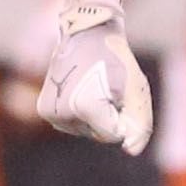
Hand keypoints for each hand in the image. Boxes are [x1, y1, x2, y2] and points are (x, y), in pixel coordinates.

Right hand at [36, 0, 153, 154]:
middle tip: (106, 86)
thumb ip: (141, 124)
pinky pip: (74, 125)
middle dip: (110, 116)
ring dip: (97, 115)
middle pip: (99, 135)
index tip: (118, 92)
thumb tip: (130, 150)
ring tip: (94, 86)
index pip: (115, 135)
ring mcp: (50, 113)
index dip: (124, 116)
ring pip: (87, 131)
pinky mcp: (44, 110)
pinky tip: (82, 90)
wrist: (85, 34)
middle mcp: (62, 113)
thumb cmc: (115, 60)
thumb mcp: (137, 89)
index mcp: (85, 107)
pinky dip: (83, 113)